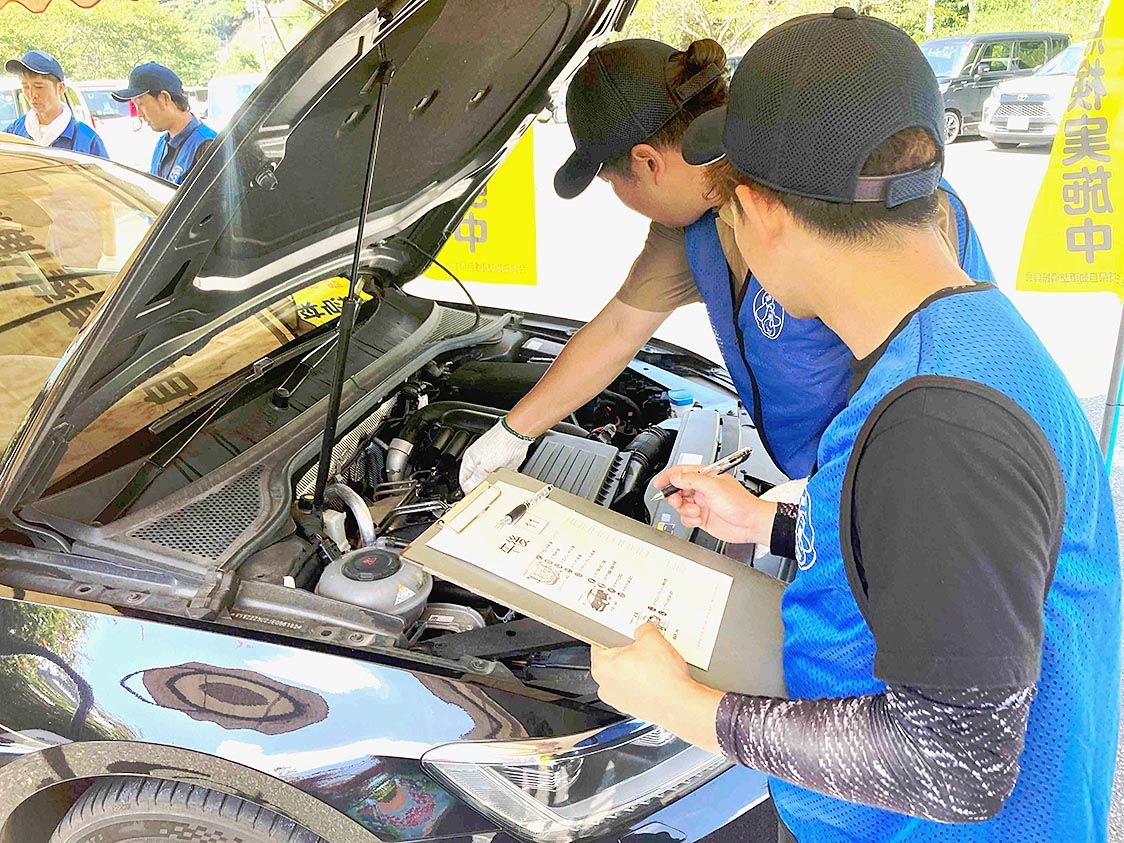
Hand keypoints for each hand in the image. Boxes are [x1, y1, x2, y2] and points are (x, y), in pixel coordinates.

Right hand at [458, 419, 532, 492]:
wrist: (516, 437)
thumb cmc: (498, 444)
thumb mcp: (483, 467)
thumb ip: (476, 480)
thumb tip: (468, 489)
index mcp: (470, 459)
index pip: (464, 479)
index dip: (467, 490)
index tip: (472, 498)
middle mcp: (481, 460)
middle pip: (477, 480)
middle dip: (481, 488)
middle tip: (484, 496)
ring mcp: (493, 462)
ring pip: (490, 479)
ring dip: (493, 484)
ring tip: (494, 490)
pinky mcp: (505, 464)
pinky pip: (503, 476)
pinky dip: (504, 481)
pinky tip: (504, 484)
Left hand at [590, 624, 722, 751]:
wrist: (679, 704)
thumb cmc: (663, 678)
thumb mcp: (652, 638)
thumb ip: (642, 629)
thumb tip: (643, 630)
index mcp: (601, 666)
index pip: (600, 642)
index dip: (615, 634)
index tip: (625, 632)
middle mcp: (605, 686)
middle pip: (613, 660)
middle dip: (628, 652)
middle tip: (645, 647)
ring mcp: (618, 700)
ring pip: (624, 676)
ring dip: (636, 668)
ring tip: (654, 664)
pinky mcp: (632, 708)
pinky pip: (634, 689)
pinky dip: (643, 683)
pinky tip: (658, 677)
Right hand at [653, 465, 775, 544]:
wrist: (750, 524)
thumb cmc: (740, 503)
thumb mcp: (713, 487)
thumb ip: (691, 480)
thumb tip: (675, 477)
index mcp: (705, 476)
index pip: (681, 472)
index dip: (668, 477)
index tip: (659, 483)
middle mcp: (702, 489)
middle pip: (677, 489)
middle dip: (675, 496)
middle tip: (678, 501)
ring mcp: (702, 503)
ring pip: (680, 505)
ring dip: (685, 509)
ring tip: (695, 511)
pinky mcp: (702, 517)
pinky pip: (686, 518)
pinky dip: (689, 520)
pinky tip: (698, 519)